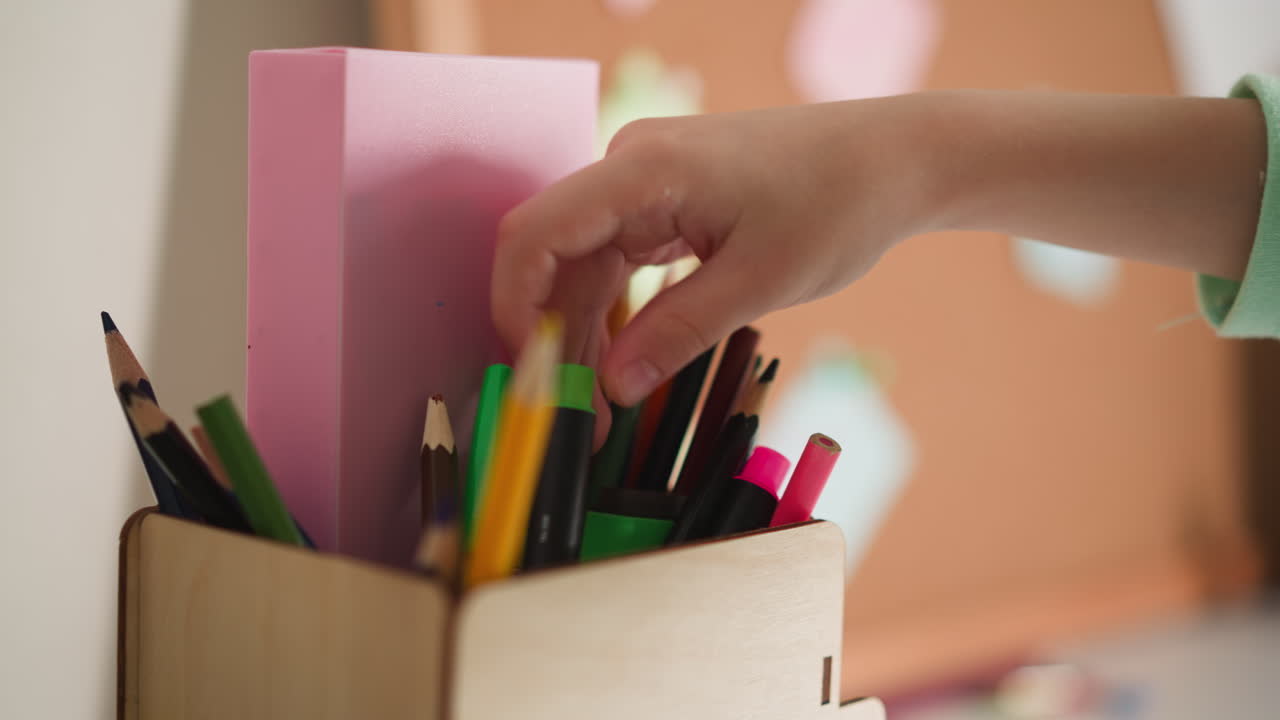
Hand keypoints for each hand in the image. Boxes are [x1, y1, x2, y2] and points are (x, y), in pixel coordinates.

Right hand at [491, 96, 938, 439]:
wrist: (890, 159)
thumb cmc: (838, 203)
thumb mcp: (761, 280)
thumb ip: (679, 332)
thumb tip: (612, 389)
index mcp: (644, 170)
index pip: (535, 234)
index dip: (516, 309)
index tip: (535, 379)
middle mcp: (629, 167)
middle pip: (553, 261)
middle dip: (554, 342)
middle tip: (580, 423)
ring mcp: (643, 184)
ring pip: (581, 270)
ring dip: (583, 338)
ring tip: (605, 413)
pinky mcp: (661, 203)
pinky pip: (614, 265)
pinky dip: (613, 318)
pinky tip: (623, 370)